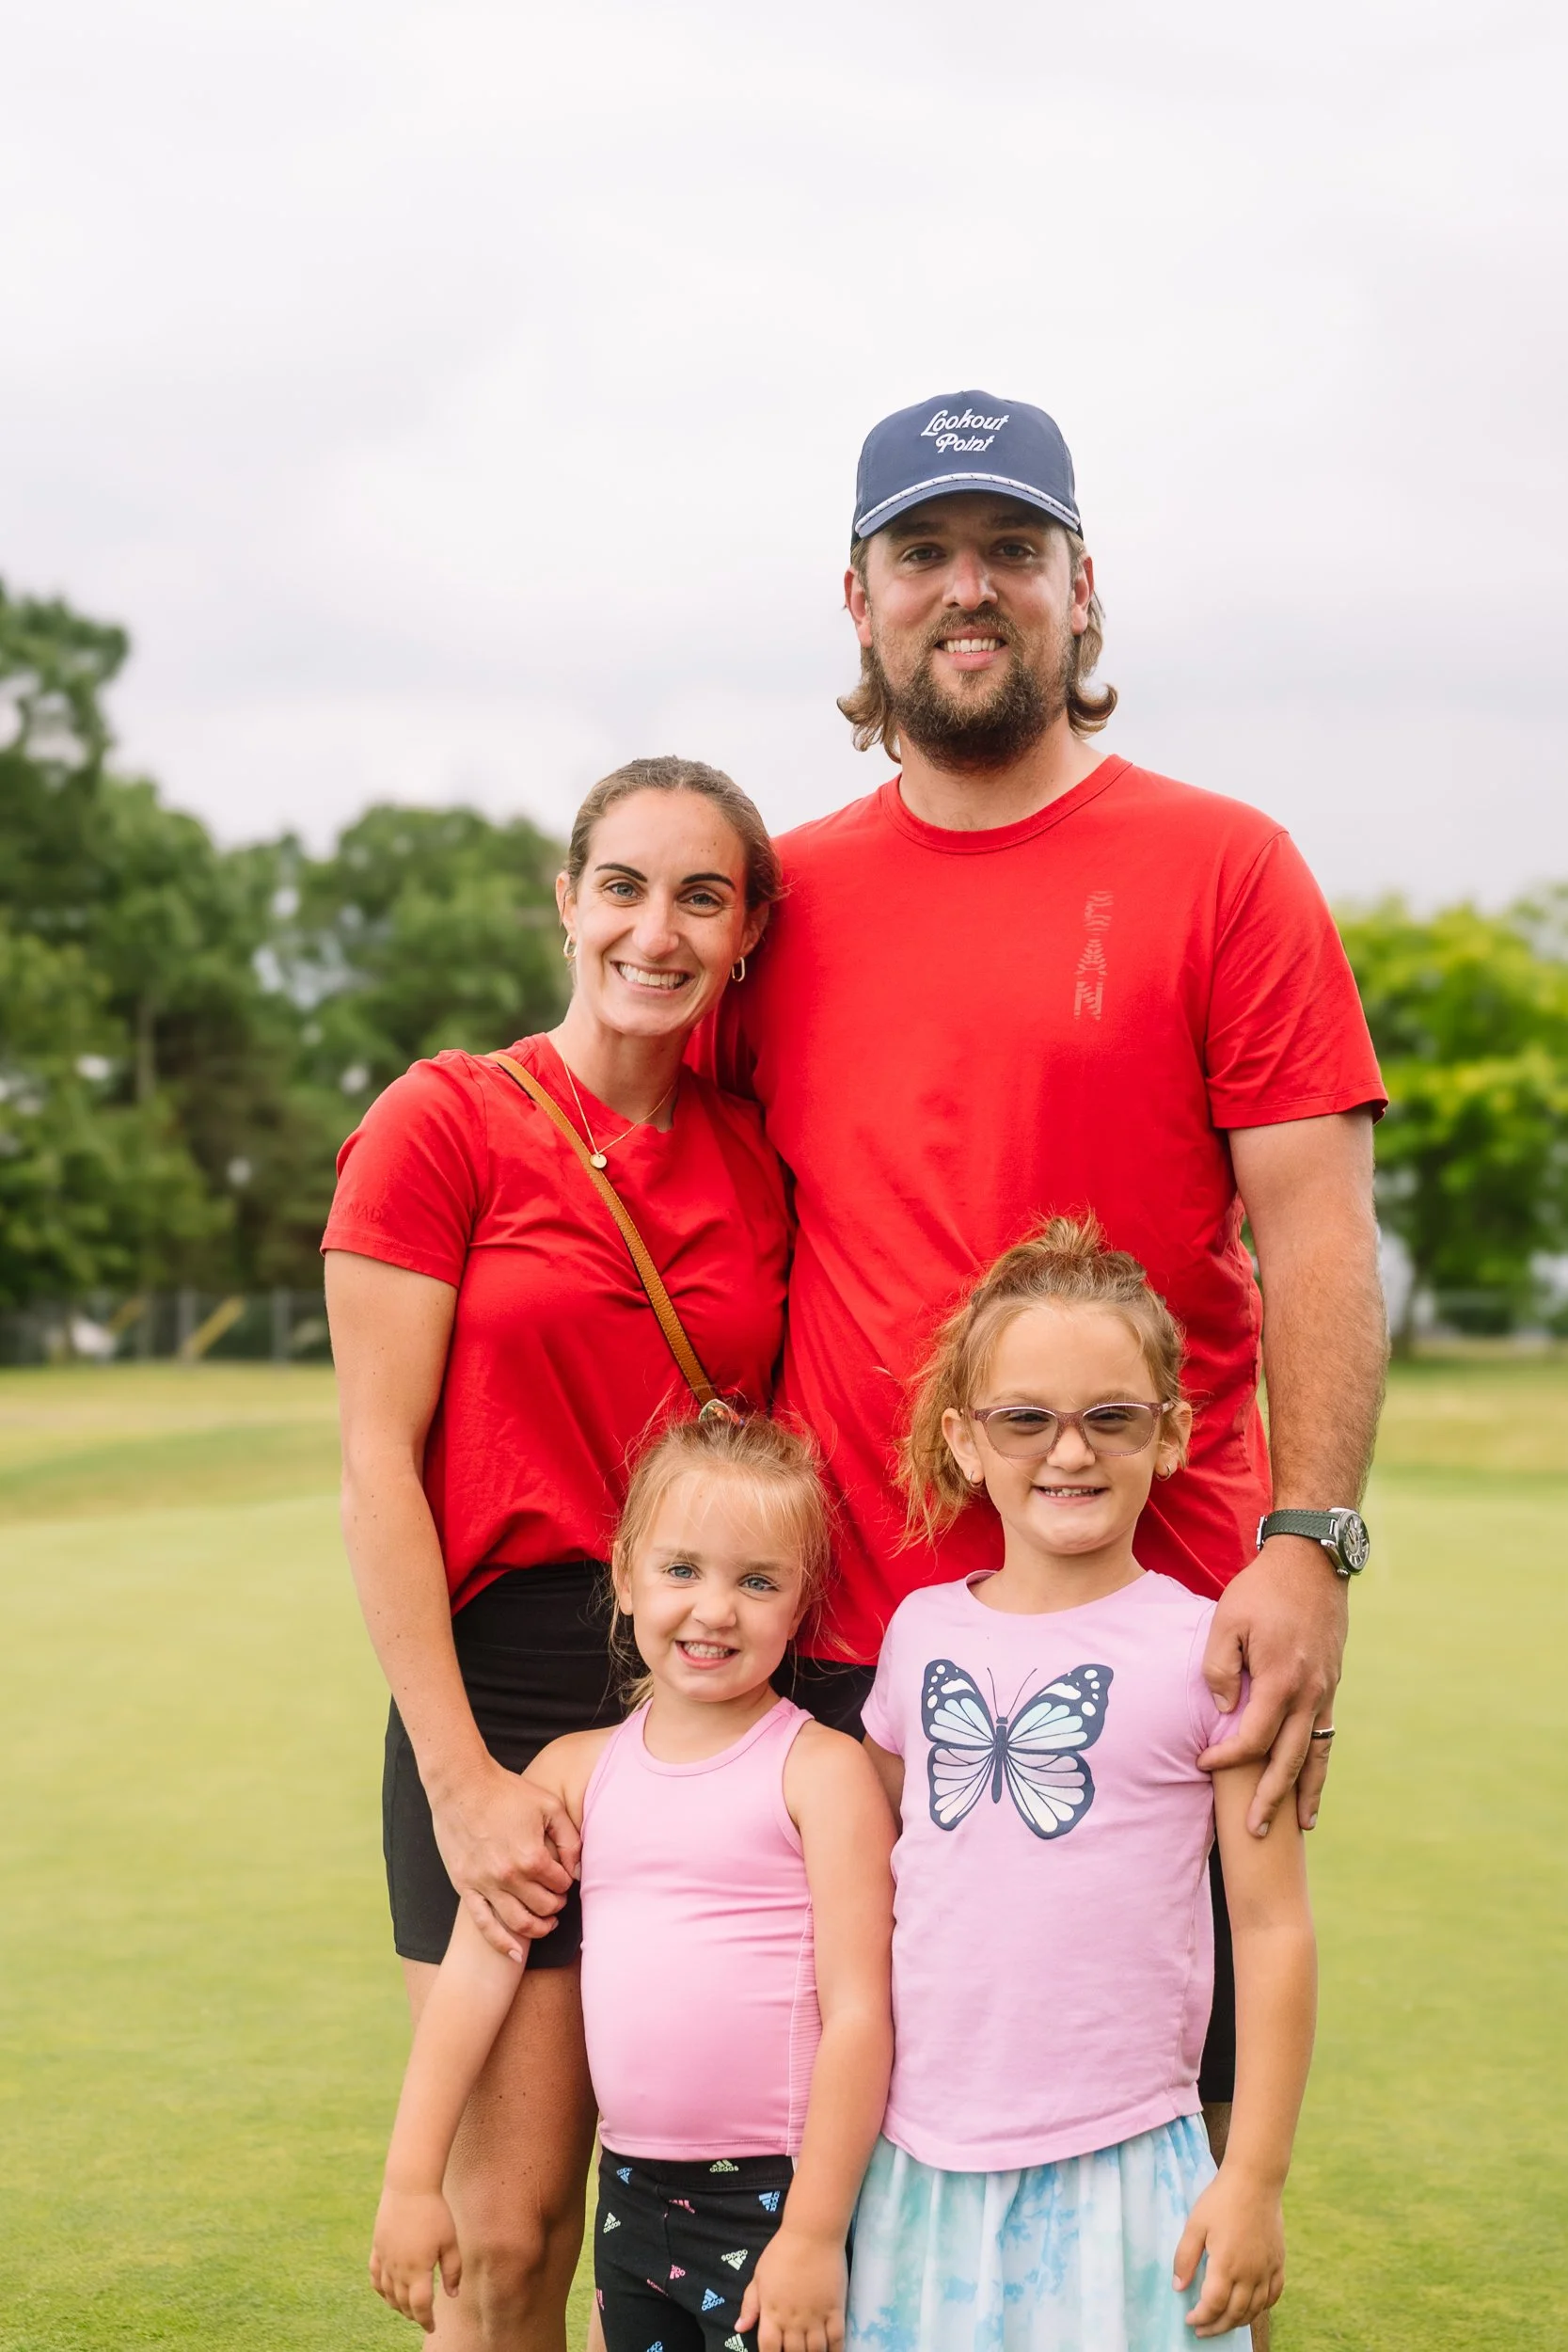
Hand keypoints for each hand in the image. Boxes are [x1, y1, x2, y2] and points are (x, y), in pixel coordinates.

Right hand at [369, 2185, 462, 2331]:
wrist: (409, 2186)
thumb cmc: (434, 2212)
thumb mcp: (450, 2241)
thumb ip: (452, 2271)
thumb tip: (453, 2294)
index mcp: (418, 2269)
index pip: (420, 2306)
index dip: (426, 2320)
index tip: (432, 2327)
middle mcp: (398, 2269)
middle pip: (402, 2302)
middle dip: (413, 2314)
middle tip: (423, 2318)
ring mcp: (385, 2258)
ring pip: (387, 2293)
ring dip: (396, 2304)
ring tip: (407, 2308)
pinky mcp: (377, 2247)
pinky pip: (374, 2276)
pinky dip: (380, 2289)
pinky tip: (386, 2291)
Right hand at [430, 1758, 581, 1961]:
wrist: (462, 1785)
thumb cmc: (507, 1792)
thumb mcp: (549, 1806)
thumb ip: (569, 1838)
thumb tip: (578, 1869)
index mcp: (532, 1856)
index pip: (560, 1883)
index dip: (566, 1882)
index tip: (564, 1877)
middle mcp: (509, 1876)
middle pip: (543, 1907)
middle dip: (556, 1905)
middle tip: (557, 1899)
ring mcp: (485, 1884)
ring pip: (518, 1923)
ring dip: (537, 1929)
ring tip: (546, 1924)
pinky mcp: (465, 1887)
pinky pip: (484, 1924)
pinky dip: (501, 1943)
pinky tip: (514, 1954)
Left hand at [738, 2226, 846, 2351]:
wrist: (811, 2234)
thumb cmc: (781, 2252)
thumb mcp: (758, 2277)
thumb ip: (750, 2305)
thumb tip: (739, 2328)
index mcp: (772, 2312)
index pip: (768, 2348)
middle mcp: (793, 2320)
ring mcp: (816, 2316)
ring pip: (816, 2351)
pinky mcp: (835, 2309)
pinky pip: (837, 2339)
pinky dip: (836, 2351)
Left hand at [1172, 2169, 1283, 2338]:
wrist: (1255, 2180)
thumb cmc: (1221, 2199)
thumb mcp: (1195, 2225)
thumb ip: (1185, 2258)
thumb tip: (1179, 2286)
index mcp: (1227, 2265)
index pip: (1213, 2305)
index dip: (1200, 2317)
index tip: (1189, 2319)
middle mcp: (1250, 2273)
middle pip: (1235, 2314)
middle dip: (1217, 2326)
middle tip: (1202, 2329)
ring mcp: (1267, 2269)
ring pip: (1255, 2309)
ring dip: (1238, 2321)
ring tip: (1222, 2322)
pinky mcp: (1278, 2262)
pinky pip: (1273, 2295)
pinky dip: (1262, 2308)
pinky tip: (1251, 2307)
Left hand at [1199, 1535, 1345, 1834]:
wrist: (1313, 1562)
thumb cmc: (1262, 1589)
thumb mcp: (1226, 1620)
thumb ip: (1218, 1669)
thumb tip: (1223, 1711)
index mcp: (1280, 1681)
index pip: (1252, 1738)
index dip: (1226, 1757)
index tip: (1202, 1764)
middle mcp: (1309, 1694)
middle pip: (1289, 1760)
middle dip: (1271, 1799)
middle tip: (1254, 1833)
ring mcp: (1325, 1692)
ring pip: (1317, 1754)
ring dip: (1306, 1792)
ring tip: (1300, 1826)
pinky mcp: (1331, 1685)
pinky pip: (1326, 1734)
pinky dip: (1321, 1763)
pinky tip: (1315, 1781)